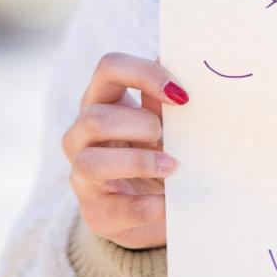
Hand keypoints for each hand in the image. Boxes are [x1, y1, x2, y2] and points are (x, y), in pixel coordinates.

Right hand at [62, 52, 188, 248]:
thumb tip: (193, 64)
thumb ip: (170, 101)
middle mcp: (83, 135)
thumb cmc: (160, 153)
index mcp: (105, 102)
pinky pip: (118, 208)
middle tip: (168, 138)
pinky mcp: (97, 212)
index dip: (144, 74)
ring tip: (172, 166)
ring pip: (91, 162)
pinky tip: (171, 203)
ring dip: (138, 162)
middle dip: (140, 126)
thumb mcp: (166, 123)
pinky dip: (151, 205)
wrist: (156, 209)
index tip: (182, 95)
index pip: (109, 68)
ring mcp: (82, 175)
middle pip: (95, 118)